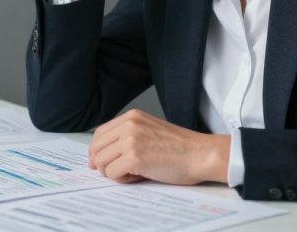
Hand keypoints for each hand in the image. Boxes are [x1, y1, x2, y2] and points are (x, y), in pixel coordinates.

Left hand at [87, 109, 230, 184]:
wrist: (201, 154)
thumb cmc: (179, 148)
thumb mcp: (149, 131)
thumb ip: (126, 138)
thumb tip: (97, 157)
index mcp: (131, 116)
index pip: (99, 133)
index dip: (97, 151)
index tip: (100, 163)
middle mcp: (129, 124)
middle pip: (96, 148)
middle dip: (103, 164)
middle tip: (119, 171)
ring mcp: (131, 140)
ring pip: (101, 161)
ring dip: (113, 172)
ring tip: (133, 173)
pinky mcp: (134, 157)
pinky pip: (111, 173)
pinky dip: (121, 179)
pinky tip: (137, 176)